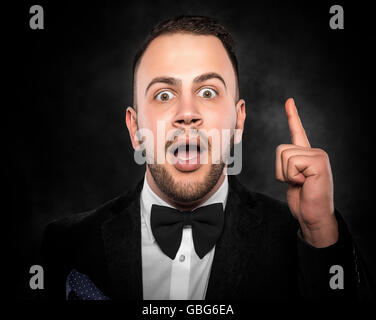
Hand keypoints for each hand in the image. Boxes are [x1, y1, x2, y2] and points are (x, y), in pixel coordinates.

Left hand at [275, 98, 337, 247]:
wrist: (314, 216)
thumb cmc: (302, 199)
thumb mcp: (291, 179)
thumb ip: (288, 165)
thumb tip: (283, 157)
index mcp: (306, 154)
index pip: (298, 131)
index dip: (293, 116)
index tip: (289, 101)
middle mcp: (314, 152)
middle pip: (281, 149)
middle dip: (280, 170)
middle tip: (296, 182)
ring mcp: (318, 155)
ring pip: (284, 155)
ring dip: (286, 174)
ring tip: (300, 183)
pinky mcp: (319, 162)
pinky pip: (291, 163)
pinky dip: (292, 177)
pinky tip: (305, 183)